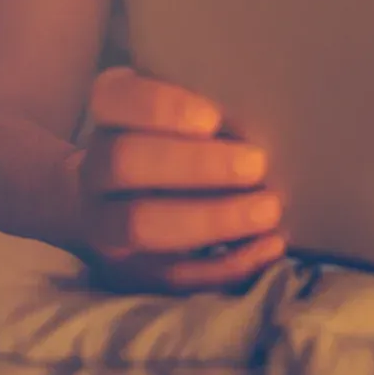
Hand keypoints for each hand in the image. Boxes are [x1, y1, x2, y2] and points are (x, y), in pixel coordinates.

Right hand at [72, 67, 285, 291]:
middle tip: (256, 164)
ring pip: (140, 224)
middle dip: (196, 164)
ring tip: (269, 209)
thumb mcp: (181, 115)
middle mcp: (96, 169)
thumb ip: (212, 106)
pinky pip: (171, 275)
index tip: (212, 118)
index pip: (113, 99)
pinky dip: (226, 263)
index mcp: (110, 118)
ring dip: (211, 218)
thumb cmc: (179, 143)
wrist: (118, 202)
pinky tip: (271, 246)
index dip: (158, 107)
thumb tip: (277, 103)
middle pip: (125, 162)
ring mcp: (105, 224)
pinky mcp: (131, 271)